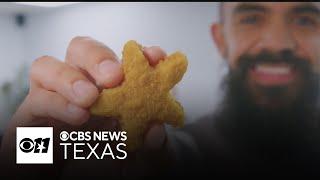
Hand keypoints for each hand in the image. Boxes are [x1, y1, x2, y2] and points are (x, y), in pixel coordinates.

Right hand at [0, 37, 167, 156]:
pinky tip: (76, 116)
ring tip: (89, 98)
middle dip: (98, 57)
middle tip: (114, 76)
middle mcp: (79, 81)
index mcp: (108, 84)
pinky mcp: (32, 114)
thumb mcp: (138, 152)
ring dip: (69, 78)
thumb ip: (150, 145)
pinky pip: (37, 101)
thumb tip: (156, 132)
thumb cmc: (108, 155)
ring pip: (47, 67)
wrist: (73, 169)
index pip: (122, 58)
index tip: (154, 57)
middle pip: (80, 49)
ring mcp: (53, 94)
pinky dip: (56, 105)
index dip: (139, 54)